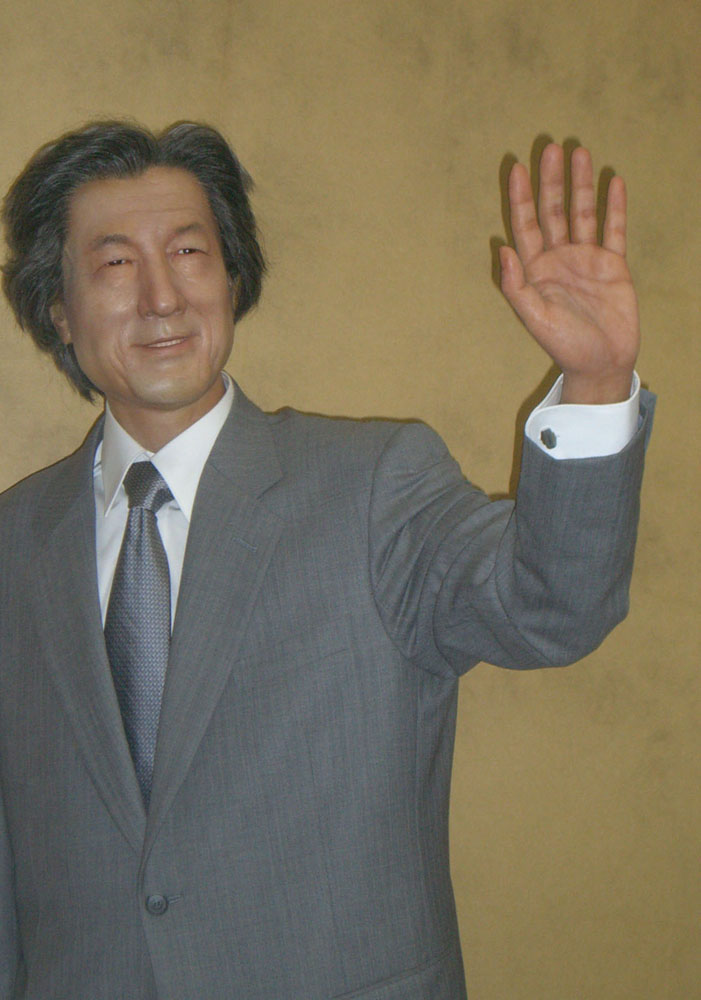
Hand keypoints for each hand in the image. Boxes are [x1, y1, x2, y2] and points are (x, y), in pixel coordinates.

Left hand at [499, 143, 638, 403]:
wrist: (601, 363)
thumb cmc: (563, 345)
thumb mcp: (535, 318)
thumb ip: (516, 286)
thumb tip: (502, 249)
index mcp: (535, 270)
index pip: (525, 225)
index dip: (521, 197)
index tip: (518, 167)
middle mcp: (558, 259)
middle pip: (552, 211)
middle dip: (551, 181)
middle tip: (552, 147)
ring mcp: (586, 259)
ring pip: (582, 213)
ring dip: (581, 185)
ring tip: (581, 152)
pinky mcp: (613, 265)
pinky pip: (613, 229)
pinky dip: (614, 206)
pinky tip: (614, 182)